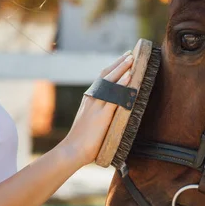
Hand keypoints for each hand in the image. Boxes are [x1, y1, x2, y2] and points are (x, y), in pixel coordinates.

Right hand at [61, 52, 133, 166]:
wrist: (72, 151)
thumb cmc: (82, 142)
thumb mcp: (91, 124)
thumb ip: (100, 116)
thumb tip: (113, 114)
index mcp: (89, 100)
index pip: (102, 79)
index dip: (113, 68)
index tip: (123, 60)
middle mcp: (92, 99)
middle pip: (106, 76)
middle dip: (119, 64)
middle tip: (130, 54)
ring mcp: (96, 106)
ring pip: (110, 82)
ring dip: (122, 69)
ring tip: (132, 59)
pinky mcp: (102, 116)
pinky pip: (114, 96)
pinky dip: (122, 85)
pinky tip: (129, 77)